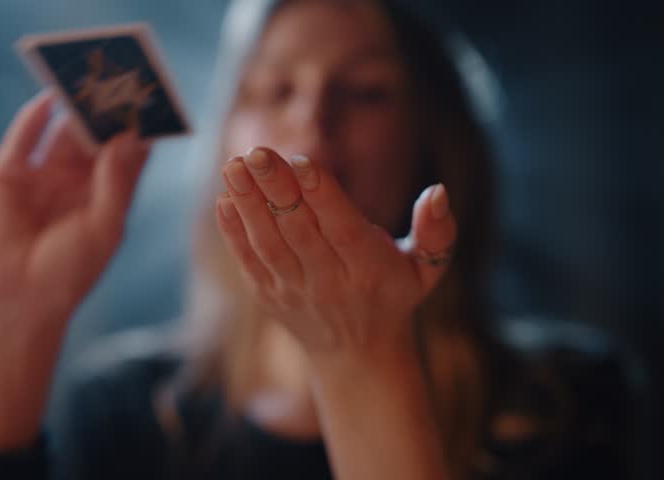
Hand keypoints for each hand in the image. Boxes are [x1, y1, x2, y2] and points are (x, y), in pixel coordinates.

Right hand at [0, 91, 151, 449]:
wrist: (22, 298)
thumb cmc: (72, 269)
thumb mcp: (105, 225)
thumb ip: (117, 180)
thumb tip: (128, 135)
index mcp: (108, 190)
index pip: (127, 148)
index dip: (138, 124)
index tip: (152, 98)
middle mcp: (78, 176)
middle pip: (95, 132)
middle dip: (106, 107)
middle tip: (120, 77)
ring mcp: (44, 172)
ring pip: (61, 129)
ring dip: (72, 105)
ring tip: (87, 79)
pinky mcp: (11, 174)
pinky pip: (23, 138)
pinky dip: (34, 116)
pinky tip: (49, 98)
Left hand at [215, 147, 456, 362]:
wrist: (358, 353)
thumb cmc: (394, 293)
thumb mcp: (427, 269)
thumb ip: (437, 232)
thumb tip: (438, 191)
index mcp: (371, 269)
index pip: (343, 229)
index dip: (323, 196)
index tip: (303, 160)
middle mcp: (331, 283)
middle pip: (300, 232)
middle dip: (277, 190)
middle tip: (258, 153)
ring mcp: (296, 292)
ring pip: (269, 245)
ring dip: (249, 205)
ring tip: (234, 166)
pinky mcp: (270, 297)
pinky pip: (250, 262)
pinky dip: (235, 233)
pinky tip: (225, 199)